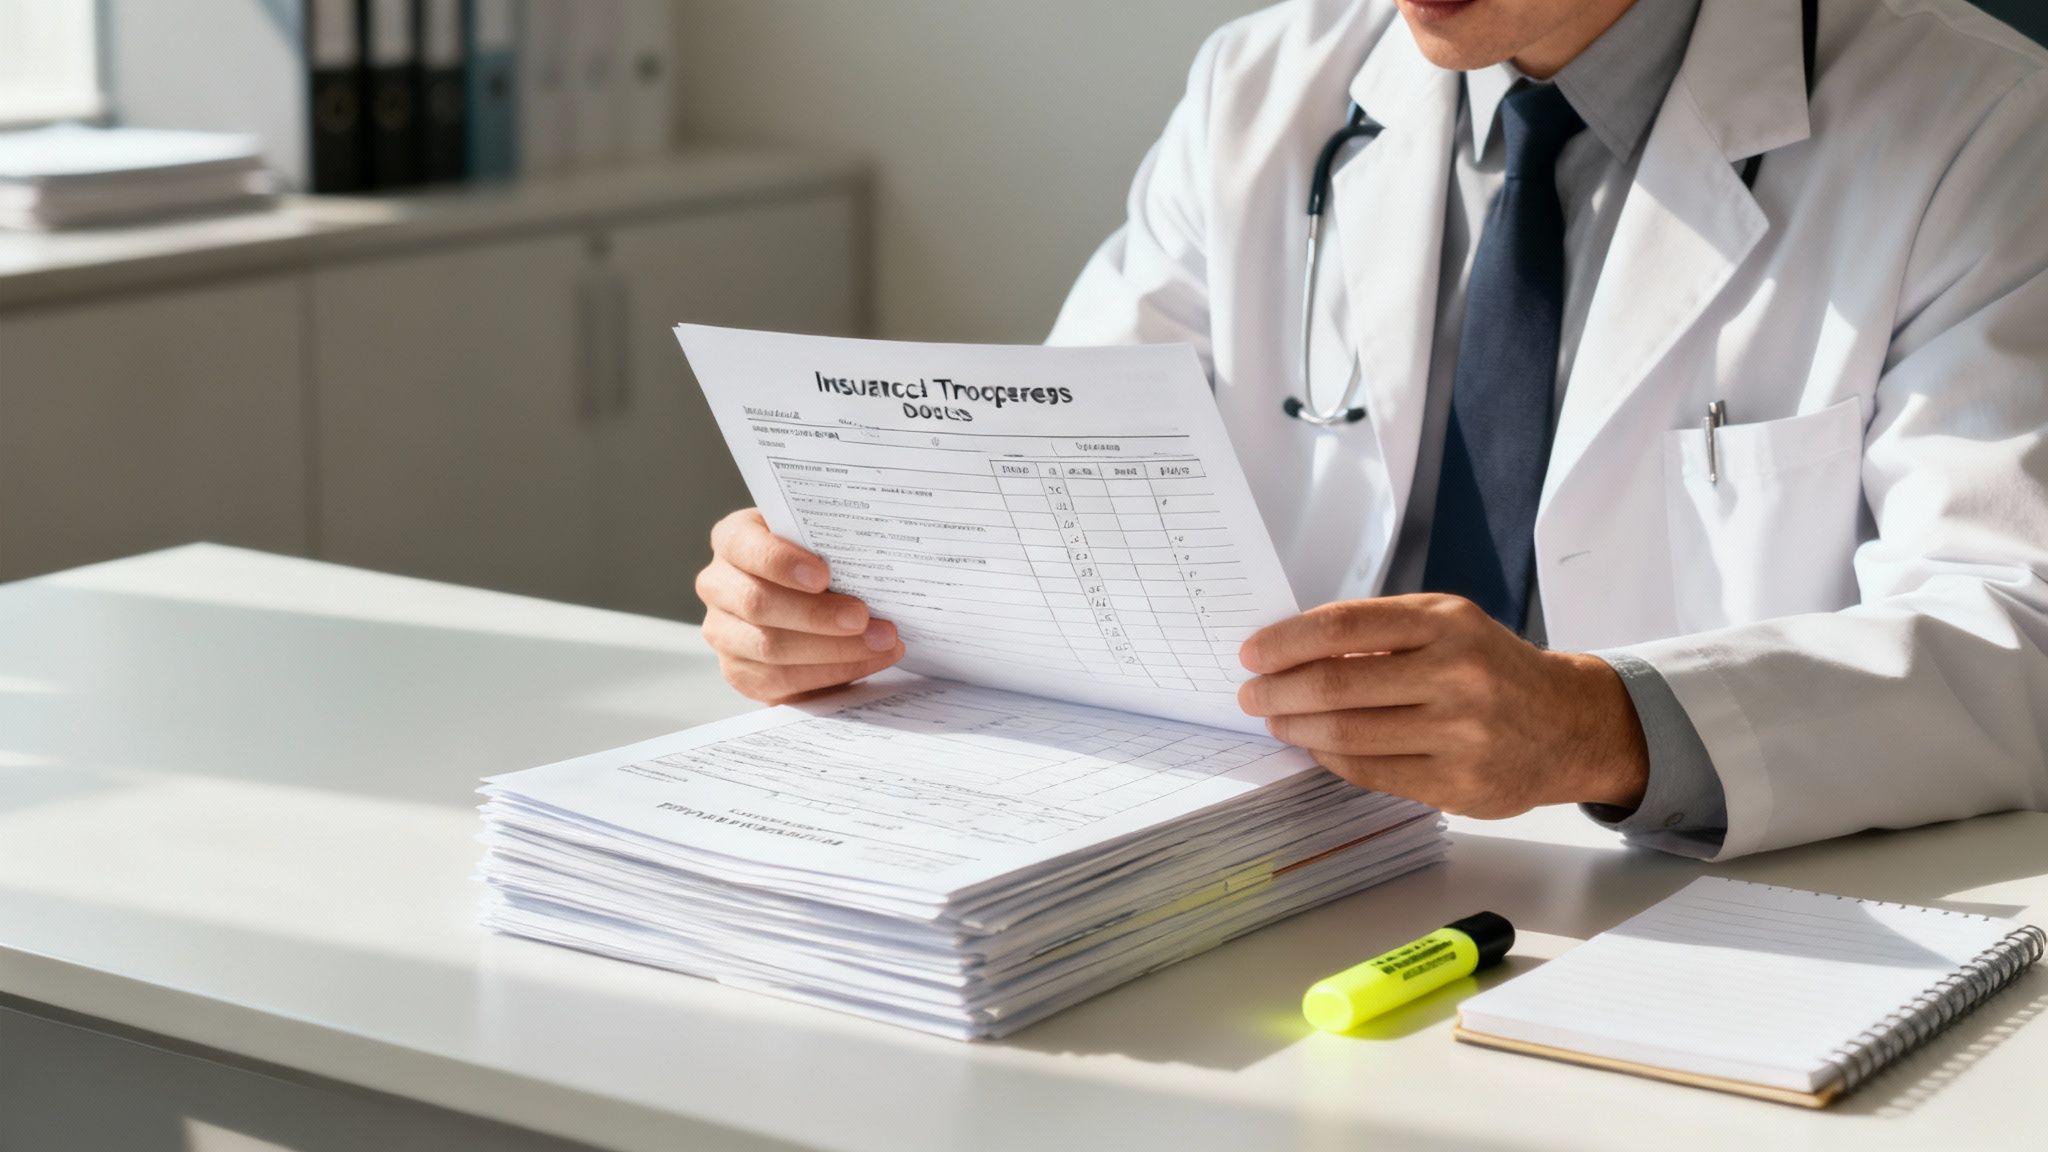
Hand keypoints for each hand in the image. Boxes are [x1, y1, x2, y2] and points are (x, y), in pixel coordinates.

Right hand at [695, 509, 904, 702]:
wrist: (809, 604)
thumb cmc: (815, 563)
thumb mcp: (817, 542)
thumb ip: (830, 544)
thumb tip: (872, 556)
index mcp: (732, 540)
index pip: (742, 545)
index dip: (781, 562)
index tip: (823, 576)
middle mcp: (718, 585)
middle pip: (758, 603)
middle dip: (817, 614)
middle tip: (863, 617)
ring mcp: (723, 632)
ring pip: (771, 647)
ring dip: (834, 649)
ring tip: (880, 642)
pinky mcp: (740, 672)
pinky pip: (782, 680)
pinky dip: (832, 672)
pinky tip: (867, 661)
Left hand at [1236, 594, 1648, 818]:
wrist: (1569, 725)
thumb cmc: (1494, 668)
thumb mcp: (1449, 626)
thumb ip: (1382, 633)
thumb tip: (1293, 651)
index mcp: (1447, 624)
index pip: (1344, 627)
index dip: (1286, 642)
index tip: (1252, 654)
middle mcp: (1456, 675)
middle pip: (1336, 685)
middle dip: (1278, 690)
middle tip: (1251, 693)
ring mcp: (1459, 734)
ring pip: (1347, 734)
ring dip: (1296, 727)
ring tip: (1276, 719)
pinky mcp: (1457, 784)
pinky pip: (1369, 771)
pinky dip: (1330, 757)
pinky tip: (1315, 744)